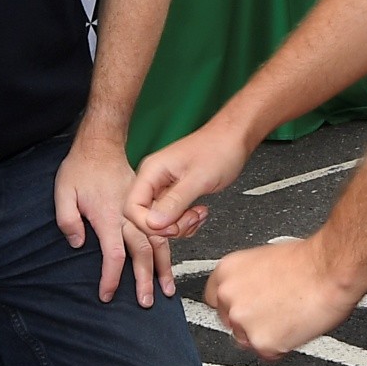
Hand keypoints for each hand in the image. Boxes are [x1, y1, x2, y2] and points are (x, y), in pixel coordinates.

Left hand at [58, 133, 171, 305]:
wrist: (101, 145)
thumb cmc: (80, 168)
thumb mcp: (63, 191)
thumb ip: (68, 219)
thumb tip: (77, 243)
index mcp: (108, 216)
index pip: (114, 255)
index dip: (111, 278)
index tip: (107, 295)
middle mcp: (128, 216)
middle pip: (142, 253)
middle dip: (145, 280)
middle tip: (146, 302)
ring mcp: (140, 210)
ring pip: (157, 243)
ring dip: (163, 267)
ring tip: (168, 289)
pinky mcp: (145, 206)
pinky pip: (160, 231)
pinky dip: (167, 250)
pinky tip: (169, 263)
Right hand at [125, 115, 254, 245]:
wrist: (234, 139)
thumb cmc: (219, 149)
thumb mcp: (198, 179)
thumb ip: (175, 202)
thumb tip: (153, 223)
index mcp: (151, 171)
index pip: (132, 207)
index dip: (148, 224)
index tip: (171, 226)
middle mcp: (153, 179)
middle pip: (145, 217)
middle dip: (168, 226)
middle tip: (189, 219)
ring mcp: (164, 187)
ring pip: (160, 220)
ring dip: (181, 225)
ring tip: (198, 213)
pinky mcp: (175, 194)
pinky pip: (172, 217)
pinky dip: (186, 221)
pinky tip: (199, 212)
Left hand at [203, 235, 363, 361]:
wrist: (330, 270)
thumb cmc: (308, 261)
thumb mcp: (264, 259)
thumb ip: (247, 280)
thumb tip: (250, 292)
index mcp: (226, 272)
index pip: (214, 299)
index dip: (234, 305)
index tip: (246, 307)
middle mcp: (228, 297)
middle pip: (230, 322)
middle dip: (250, 322)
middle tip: (275, 312)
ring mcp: (243, 321)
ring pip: (248, 340)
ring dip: (265, 335)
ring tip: (290, 316)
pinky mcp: (262, 342)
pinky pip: (268, 353)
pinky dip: (282, 346)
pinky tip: (296, 327)